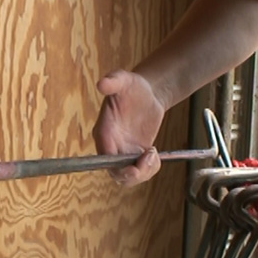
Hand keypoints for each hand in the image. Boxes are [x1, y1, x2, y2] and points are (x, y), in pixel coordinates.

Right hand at [92, 70, 165, 186]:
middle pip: (115, 172)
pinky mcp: (133, 155)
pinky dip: (149, 169)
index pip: (104, 156)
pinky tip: (155, 155)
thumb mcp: (124, 80)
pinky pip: (138, 172)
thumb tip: (102, 83)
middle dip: (133, 174)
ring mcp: (121, 152)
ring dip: (143, 173)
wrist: (146, 94)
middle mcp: (109, 145)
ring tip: (154, 154)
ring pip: (127, 177)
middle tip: (150, 160)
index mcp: (103, 131)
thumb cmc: (133, 86)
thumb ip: (113, 81)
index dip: (117, 166)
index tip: (133, 167)